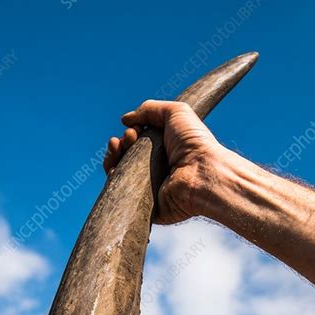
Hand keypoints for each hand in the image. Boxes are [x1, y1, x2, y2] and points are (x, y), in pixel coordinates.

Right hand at [103, 100, 223, 223]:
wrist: (202, 172)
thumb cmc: (194, 142)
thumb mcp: (176, 112)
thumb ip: (149, 109)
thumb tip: (126, 119)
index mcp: (163, 151)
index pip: (136, 143)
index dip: (128, 135)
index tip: (133, 131)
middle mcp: (155, 169)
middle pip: (124, 158)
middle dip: (118, 145)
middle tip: (128, 139)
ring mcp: (149, 188)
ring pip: (120, 175)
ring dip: (112, 159)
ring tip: (116, 148)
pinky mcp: (146, 205)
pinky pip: (122, 194)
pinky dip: (113, 181)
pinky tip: (113, 169)